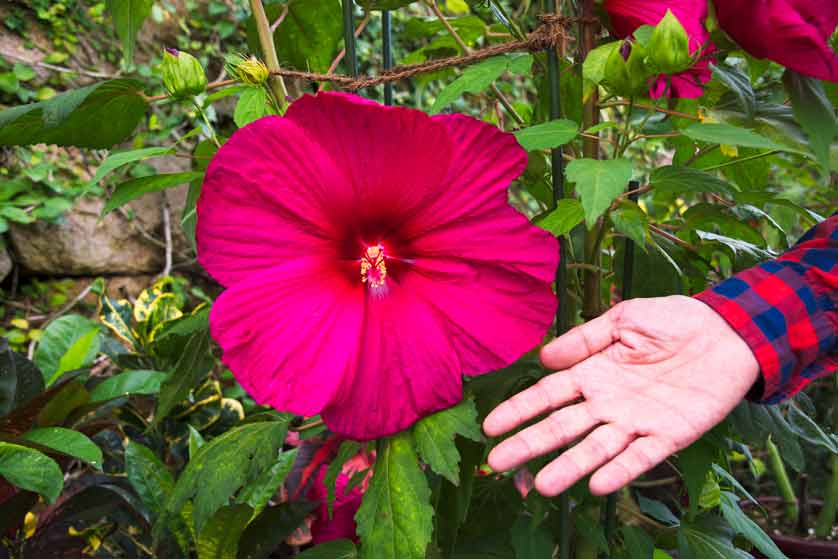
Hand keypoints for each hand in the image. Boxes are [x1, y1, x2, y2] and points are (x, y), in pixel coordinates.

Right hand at [484, 295, 759, 496]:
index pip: (547, 396)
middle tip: (498, 463)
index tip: (490, 426)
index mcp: (593, 374)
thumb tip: (542, 358)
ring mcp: (636, 422)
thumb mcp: (623, 319)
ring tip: (544, 487)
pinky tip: (598, 485)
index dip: (519, 410)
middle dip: (529, 444)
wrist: (726, 333)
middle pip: (561, 427)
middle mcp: (607, 403)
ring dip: (570, 467)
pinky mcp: (669, 435)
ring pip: (595, 449)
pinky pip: (641, 457)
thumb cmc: (672, 321)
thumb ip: (584, 339)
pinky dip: (620, 471)